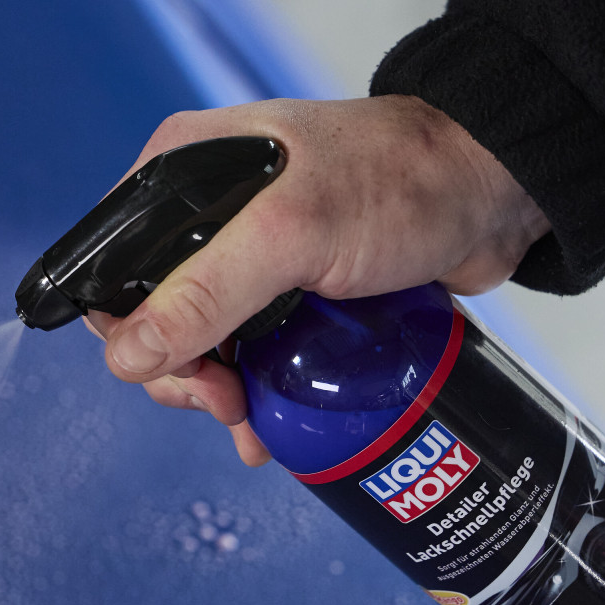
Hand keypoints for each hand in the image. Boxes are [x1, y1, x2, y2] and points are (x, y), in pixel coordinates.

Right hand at [86, 95, 549, 464]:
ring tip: (254, 423)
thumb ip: (207, 293)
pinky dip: (256, 395)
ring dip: (221, 394)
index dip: (132, 332)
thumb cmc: (398, 184)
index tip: (183, 371)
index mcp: (184, 175)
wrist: (488, 192)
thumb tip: (128, 356)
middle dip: (183, 373)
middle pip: (159, 318)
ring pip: (207, 345)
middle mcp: (211, 217)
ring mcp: (255, 258)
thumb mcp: (292, 234)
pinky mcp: (295, 292)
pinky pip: (255, 355)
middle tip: (226, 401)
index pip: (116, 266)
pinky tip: (269, 429)